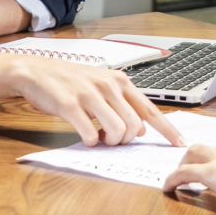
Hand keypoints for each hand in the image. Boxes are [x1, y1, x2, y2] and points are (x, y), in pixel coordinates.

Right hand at [16, 56, 184, 146]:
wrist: (36, 71)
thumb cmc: (70, 81)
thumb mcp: (101, 85)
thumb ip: (122, 103)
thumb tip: (140, 128)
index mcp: (120, 82)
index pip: (150, 109)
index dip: (167, 129)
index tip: (179, 143)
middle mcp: (108, 86)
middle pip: (134, 126)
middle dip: (126, 140)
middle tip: (111, 138)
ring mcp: (89, 94)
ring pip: (117, 131)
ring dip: (109, 142)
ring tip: (99, 138)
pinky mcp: (70, 105)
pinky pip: (90, 134)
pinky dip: (90, 142)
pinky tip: (85, 136)